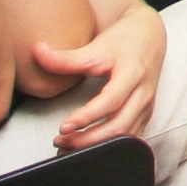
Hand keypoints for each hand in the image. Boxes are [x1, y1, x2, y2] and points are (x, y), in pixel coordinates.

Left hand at [37, 1, 164, 147]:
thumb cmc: (122, 42)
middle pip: (119, 126)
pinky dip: (106, 147)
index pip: (111, 101)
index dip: (87, 117)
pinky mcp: (145, 116)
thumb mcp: (96, 46)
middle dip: (87, 140)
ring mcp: (146, 107)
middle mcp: (143, 93)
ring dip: (95, 147)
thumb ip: (66, 57)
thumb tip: (36, 52)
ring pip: (124, 138)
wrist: (149, 38)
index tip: (63, 127)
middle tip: (59, 141)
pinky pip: (128, 139)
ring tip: (67, 147)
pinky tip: (85, 147)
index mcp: (133, 73)